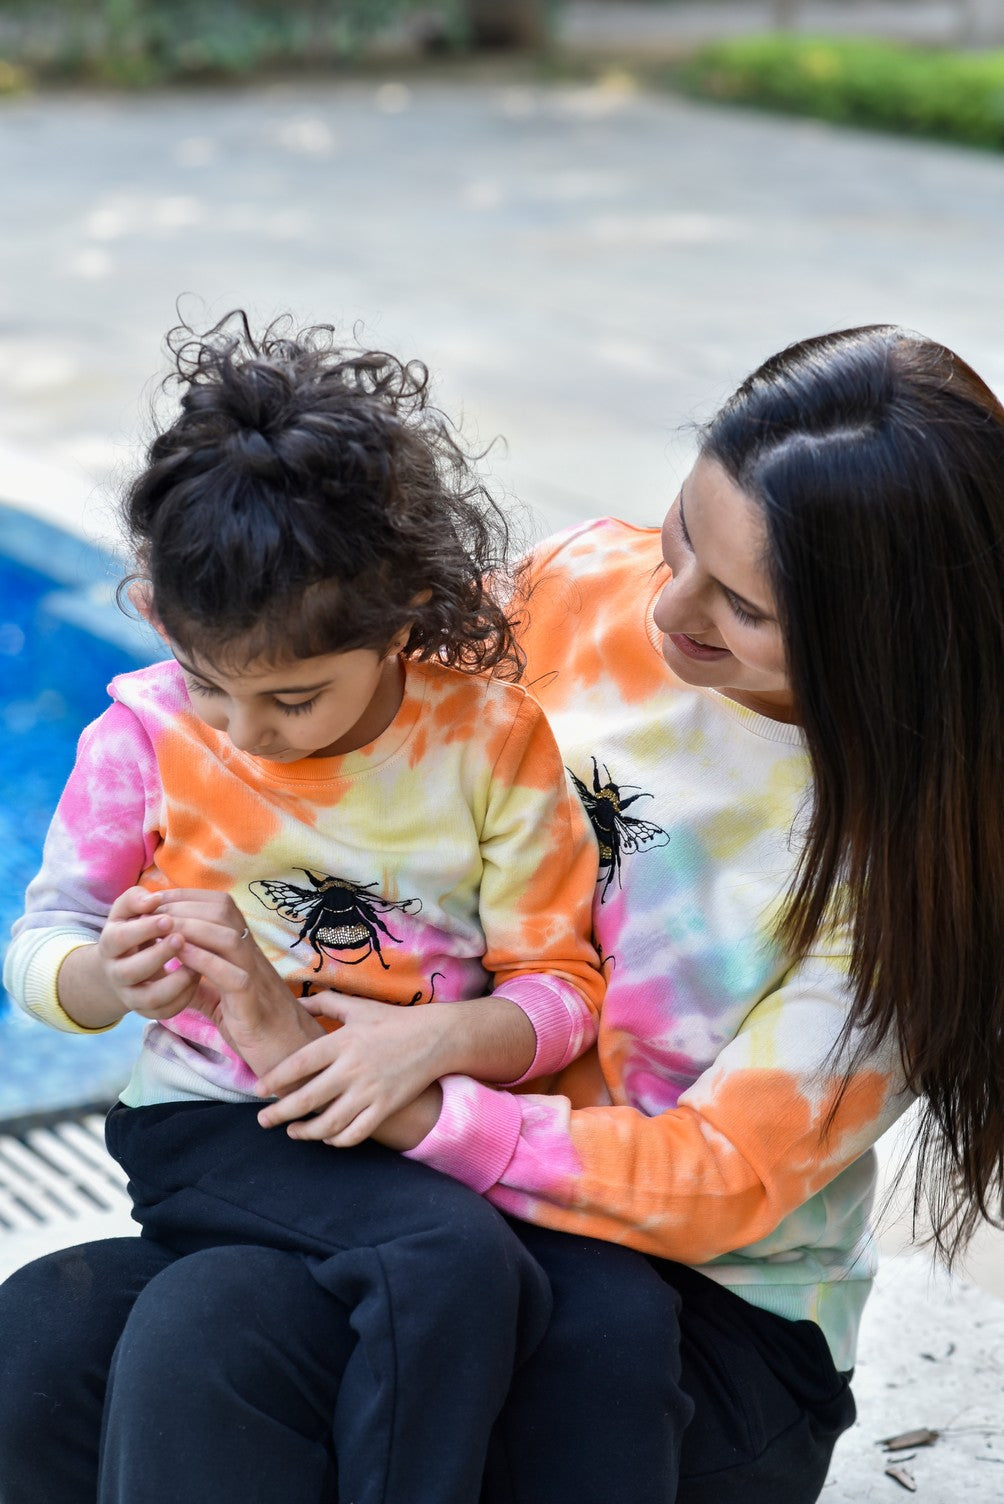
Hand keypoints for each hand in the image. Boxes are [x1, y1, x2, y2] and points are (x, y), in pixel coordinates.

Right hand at [95, 886, 209, 1021]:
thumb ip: (135, 899)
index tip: (168, 918)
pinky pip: (166, 1011)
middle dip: (158, 955)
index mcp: (109, 945)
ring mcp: (131, 996)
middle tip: (181, 939)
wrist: (123, 966)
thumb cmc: (133, 930)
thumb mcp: (127, 911)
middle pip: (131, 971)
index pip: (120, 938)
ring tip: (196, 963)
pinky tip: (198, 976)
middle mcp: (116, 974)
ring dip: (176, 981)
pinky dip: (185, 997)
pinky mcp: (149, 1011)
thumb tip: (153, 898)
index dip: (144, 929)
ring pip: (150, 998)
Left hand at [156, 889, 323, 1074]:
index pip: (221, 906)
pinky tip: (180, 955)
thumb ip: (203, 985)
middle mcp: (253, 956)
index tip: (156, 898)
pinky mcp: (253, 1004)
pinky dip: (204, 961)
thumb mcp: (224, 1000)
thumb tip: (178, 973)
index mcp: (245, 951)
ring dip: (192, 927)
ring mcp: (255, 977)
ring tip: (162, 928)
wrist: (290, 1052)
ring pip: (229, 937)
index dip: (187, 896)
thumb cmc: (257, 1025)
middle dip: (184, 905)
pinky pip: (232, 975)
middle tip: (152, 911)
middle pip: (224, 912)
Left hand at [255, 991, 453, 1146]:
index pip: (299, 1064)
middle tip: (263, 1120)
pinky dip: (338, 1141)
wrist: (436, 1038)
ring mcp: (370, 1091)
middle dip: (279, 1114)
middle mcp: (352, 1068)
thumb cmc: (393, 1020)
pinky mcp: (385, 1108)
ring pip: (329, 1123)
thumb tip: (296, 1002)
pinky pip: (356, 1133)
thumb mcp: (357, 1006)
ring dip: (305, 1132)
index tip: (259, 1089)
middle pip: (307, 1099)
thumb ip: (323, 1003)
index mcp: (342, 1041)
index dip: (275, 1079)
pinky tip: (327, 1138)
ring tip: (292, 1132)